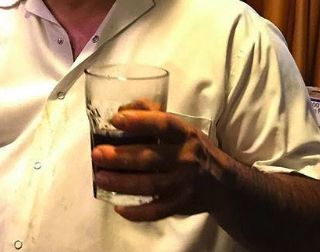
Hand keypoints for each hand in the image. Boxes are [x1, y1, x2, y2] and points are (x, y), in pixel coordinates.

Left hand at [91, 110, 229, 221]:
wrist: (222, 183)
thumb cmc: (192, 148)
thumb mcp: (181, 127)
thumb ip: (153, 114)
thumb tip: (123, 108)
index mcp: (185, 134)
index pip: (163, 124)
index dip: (140, 121)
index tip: (116, 119)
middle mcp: (186, 158)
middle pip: (151, 157)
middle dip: (121, 156)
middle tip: (97, 154)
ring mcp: (184, 183)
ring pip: (150, 185)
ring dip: (122, 182)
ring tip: (100, 177)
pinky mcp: (181, 204)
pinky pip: (157, 211)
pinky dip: (137, 212)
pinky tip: (118, 206)